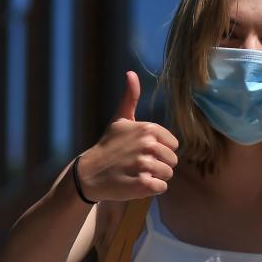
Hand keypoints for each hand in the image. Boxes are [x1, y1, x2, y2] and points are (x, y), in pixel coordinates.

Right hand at [76, 71, 178, 201]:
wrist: (89, 173)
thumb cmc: (108, 146)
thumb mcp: (119, 120)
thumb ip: (130, 98)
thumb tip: (131, 73)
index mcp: (148, 129)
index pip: (173, 145)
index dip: (160, 151)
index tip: (142, 152)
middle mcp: (148, 145)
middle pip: (172, 161)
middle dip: (159, 165)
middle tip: (138, 165)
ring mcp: (145, 165)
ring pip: (167, 175)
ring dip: (155, 177)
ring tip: (136, 174)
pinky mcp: (143, 185)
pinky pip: (161, 188)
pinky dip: (151, 189)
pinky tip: (136, 184)